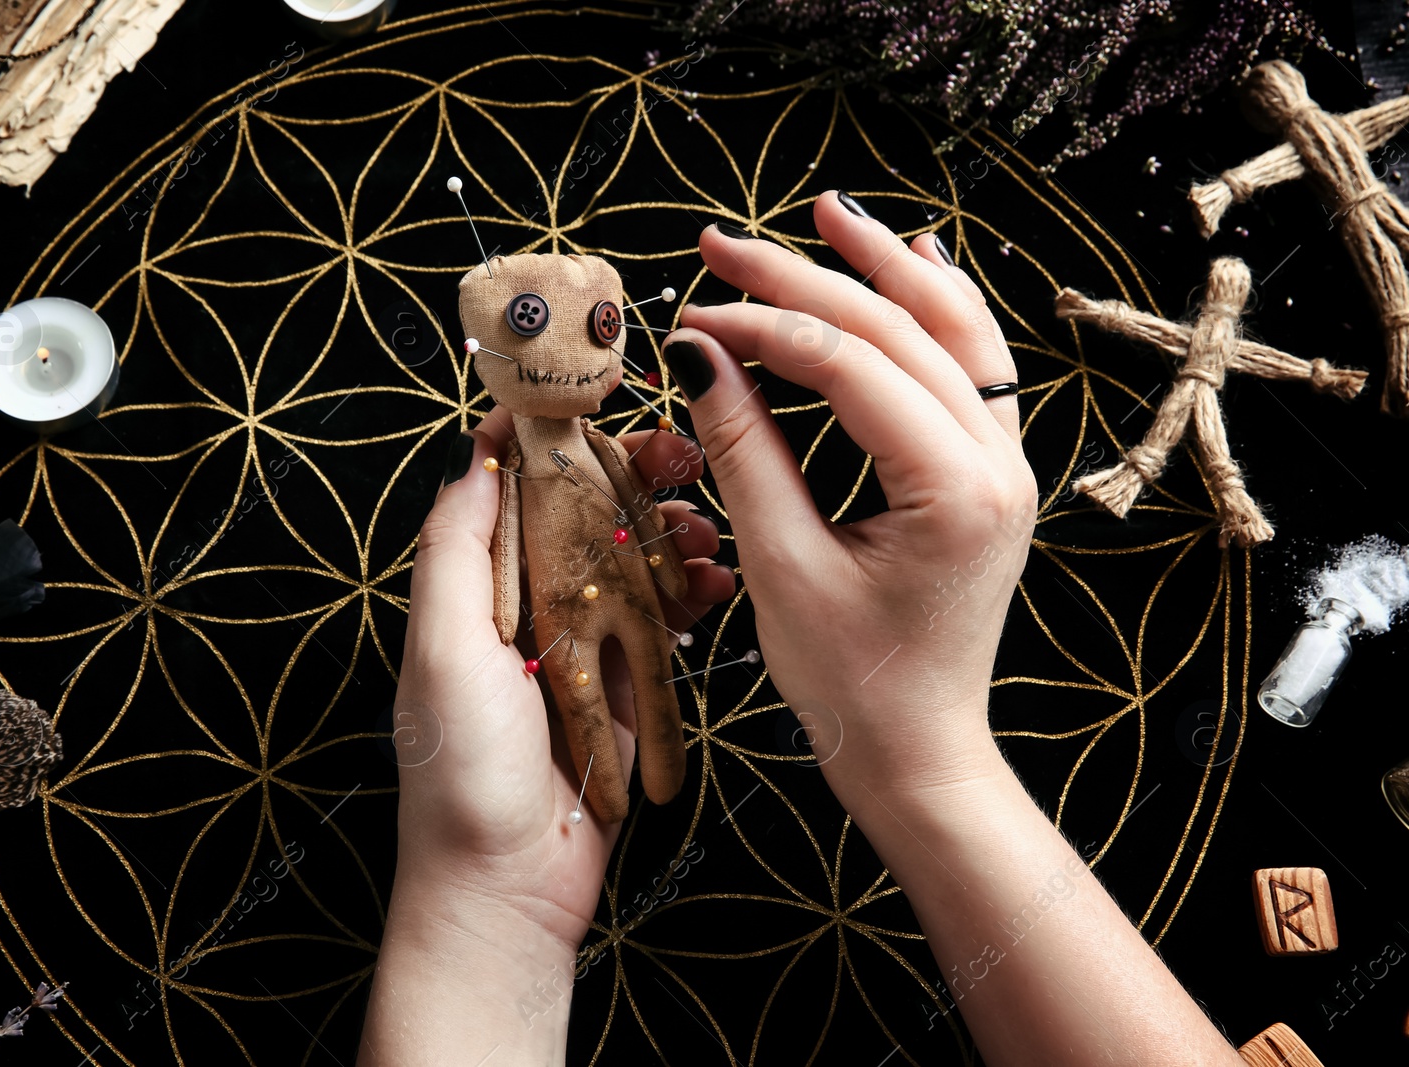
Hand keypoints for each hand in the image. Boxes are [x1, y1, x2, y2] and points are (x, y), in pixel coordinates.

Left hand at [360, 407, 732, 1062]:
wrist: (508, 893)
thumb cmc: (462, 776)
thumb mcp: (443, 651)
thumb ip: (456, 553)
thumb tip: (476, 458)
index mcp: (474, 592)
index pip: (511, 491)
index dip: (551, 440)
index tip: (596, 394)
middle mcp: (526, 610)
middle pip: (583, 516)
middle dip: (631, 477)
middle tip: (681, 450)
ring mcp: (581, 648)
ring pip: (633, 562)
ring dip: (669, 531)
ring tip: (706, 520)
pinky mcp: (627, 688)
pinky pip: (666, 622)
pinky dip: (695, 593)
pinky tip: (719, 577)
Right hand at [664, 192, 1037, 798]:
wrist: (920, 753)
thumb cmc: (853, 683)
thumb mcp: (782, 569)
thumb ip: (744, 453)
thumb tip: (699, 354)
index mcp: (956, 492)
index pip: (851, 367)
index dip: (763, 329)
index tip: (691, 314)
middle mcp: (999, 464)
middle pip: (900, 332)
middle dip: (807, 280)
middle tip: (722, 244)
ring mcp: (1006, 464)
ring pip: (953, 331)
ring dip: (887, 269)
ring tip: (827, 214)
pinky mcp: (989, 472)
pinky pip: (973, 367)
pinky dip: (937, 311)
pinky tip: (912, 264)